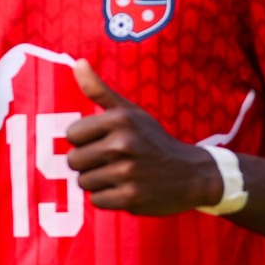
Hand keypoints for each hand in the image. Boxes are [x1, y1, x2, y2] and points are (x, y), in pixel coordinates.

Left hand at [64, 60, 219, 215]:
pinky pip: (97, 201)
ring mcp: (128, 172)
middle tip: (113, 162)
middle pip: (73, 160)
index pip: (71, 135)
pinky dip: (108, 199)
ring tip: (121, 175)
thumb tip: (77, 63)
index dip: (84, 141)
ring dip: (98, 182)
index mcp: (119, 119)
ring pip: (83, 182)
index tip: (103, 142)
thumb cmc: (152, 140)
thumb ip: (99, 90)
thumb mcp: (130, 112)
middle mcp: (123, 144)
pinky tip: (127, 190)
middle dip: (89, 164)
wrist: (192, 174)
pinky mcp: (131, 197)